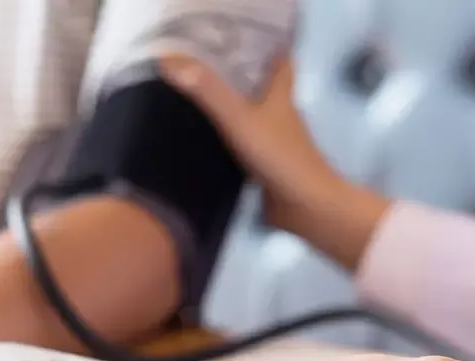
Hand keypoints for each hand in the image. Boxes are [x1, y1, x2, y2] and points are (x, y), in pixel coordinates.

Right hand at [159, 55, 389, 270]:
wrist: (305, 207)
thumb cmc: (278, 157)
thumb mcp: (239, 119)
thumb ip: (208, 92)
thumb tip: (170, 61)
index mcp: (281, 97)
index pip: (281, 63)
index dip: (268, 48)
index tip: (244, 39)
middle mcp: (281, 116)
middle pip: (264, 89)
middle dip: (242, 77)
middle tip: (207, 68)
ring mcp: (276, 144)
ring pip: (253, 119)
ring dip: (233, 110)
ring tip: (198, 100)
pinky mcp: (267, 169)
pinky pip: (245, 148)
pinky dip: (229, 142)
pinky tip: (206, 142)